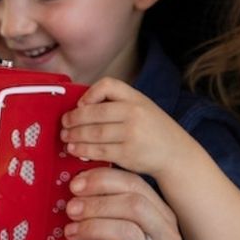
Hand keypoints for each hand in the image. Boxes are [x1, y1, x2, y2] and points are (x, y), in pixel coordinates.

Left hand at [59, 167, 186, 239]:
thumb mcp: (144, 232)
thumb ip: (121, 210)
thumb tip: (81, 189)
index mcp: (162, 216)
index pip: (135, 184)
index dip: (102, 179)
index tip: (77, 182)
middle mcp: (162, 236)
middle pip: (133, 205)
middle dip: (96, 202)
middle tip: (71, 208)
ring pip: (125, 233)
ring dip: (91, 227)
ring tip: (70, 232)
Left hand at [60, 76, 181, 179]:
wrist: (175, 153)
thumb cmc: (152, 129)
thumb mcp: (141, 106)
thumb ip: (117, 104)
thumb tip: (81, 107)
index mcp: (136, 98)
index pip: (107, 85)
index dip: (89, 94)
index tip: (80, 104)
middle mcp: (134, 114)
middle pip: (94, 113)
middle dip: (74, 119)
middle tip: (63, 124)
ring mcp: (131, 135)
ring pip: (94, 133)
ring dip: (75, 136)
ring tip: (65, 137)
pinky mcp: (128, 154)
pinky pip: (99, 151)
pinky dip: (83, 150)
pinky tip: (75, 150)